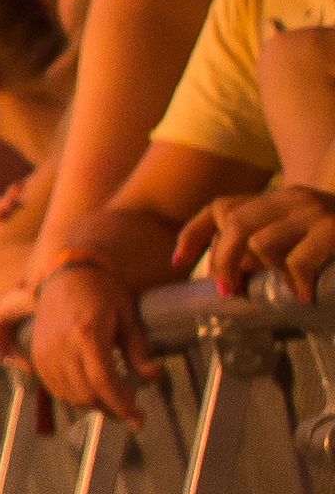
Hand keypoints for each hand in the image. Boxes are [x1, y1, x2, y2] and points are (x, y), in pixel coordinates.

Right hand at [21, 261, 148, 421]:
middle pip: (87, 394)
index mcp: (87, 334)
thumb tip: (153, 377)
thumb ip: (139, 350)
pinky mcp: (37, 353)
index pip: (105, 383)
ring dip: (93, 405)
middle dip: (111, 409)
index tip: (139, 419)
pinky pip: (54, 387)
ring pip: (69, 395)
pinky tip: (90, 393)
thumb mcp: (128, 317)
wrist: (66, 274)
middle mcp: (62, 345)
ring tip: (112, 403)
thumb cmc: (102, 291)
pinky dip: (73, 397)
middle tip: (130, 414)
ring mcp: (45, 350)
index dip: (123, 406)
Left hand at [175, 181, 334, 305]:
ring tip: (284, 288)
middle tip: (227, 291)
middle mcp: (293, 198)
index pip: (220, 207)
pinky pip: (298, 259)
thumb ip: (267, 245)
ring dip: (266, 272)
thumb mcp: (299, 235)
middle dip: (222, 260)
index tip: (177, 261)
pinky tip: (303, 295)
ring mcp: (315, 211)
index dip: (194, 233)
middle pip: (233, 222)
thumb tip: (229, 277)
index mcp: (278, 199)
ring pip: (261, 242)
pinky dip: (295, 281)